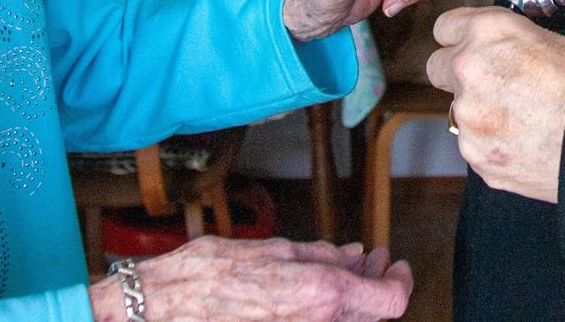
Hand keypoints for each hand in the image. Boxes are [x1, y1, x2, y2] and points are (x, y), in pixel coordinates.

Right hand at [89, 236, 411, 321]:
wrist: (166, 308)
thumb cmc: (209, 274)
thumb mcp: (274, 250)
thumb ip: (321, 255)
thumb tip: (353, 254)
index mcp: (321, 294)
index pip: (390, 300)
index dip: (398, 280)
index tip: (393, 263)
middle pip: (373, 315)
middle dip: (376, 284)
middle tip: (373, 260)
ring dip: (355, 298)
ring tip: (347, 269)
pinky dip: (330, 309)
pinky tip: (320, 289)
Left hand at [426, 6, 564, 202]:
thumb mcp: (543, 38)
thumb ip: (499, 41)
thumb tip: (486, 49)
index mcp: (486, 31)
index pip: (444, 28)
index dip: (460, 39)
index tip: (469, 48)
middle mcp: (467, 69)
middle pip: (437, 68)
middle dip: (458, 75)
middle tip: (494, 86)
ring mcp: (468, 116)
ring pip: (460, 111)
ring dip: (482, 114)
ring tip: (526, 120)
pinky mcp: (476, 155)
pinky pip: (476, 145)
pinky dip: (494, 145)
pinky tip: (527, 142)